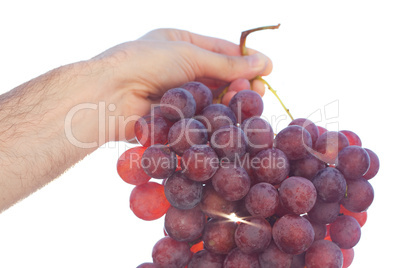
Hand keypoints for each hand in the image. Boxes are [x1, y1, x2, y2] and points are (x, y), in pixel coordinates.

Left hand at [93, 28, 271, 140]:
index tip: (268, 69)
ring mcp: (179, 94)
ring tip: (246, 101)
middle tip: (258, 91)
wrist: (111, 95)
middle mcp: (181, 68)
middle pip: (220, 76)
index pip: (221, 50)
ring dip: (232, 100)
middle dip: (241, 83)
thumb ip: (227, 64)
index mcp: (181, 44)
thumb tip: (264, 63)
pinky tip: (231, 117)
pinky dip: (219, 116)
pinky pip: (204, 116)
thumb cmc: (146, 63)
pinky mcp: (178, 117)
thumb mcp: (190, 55)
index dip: (245, 59)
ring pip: (214, 98)